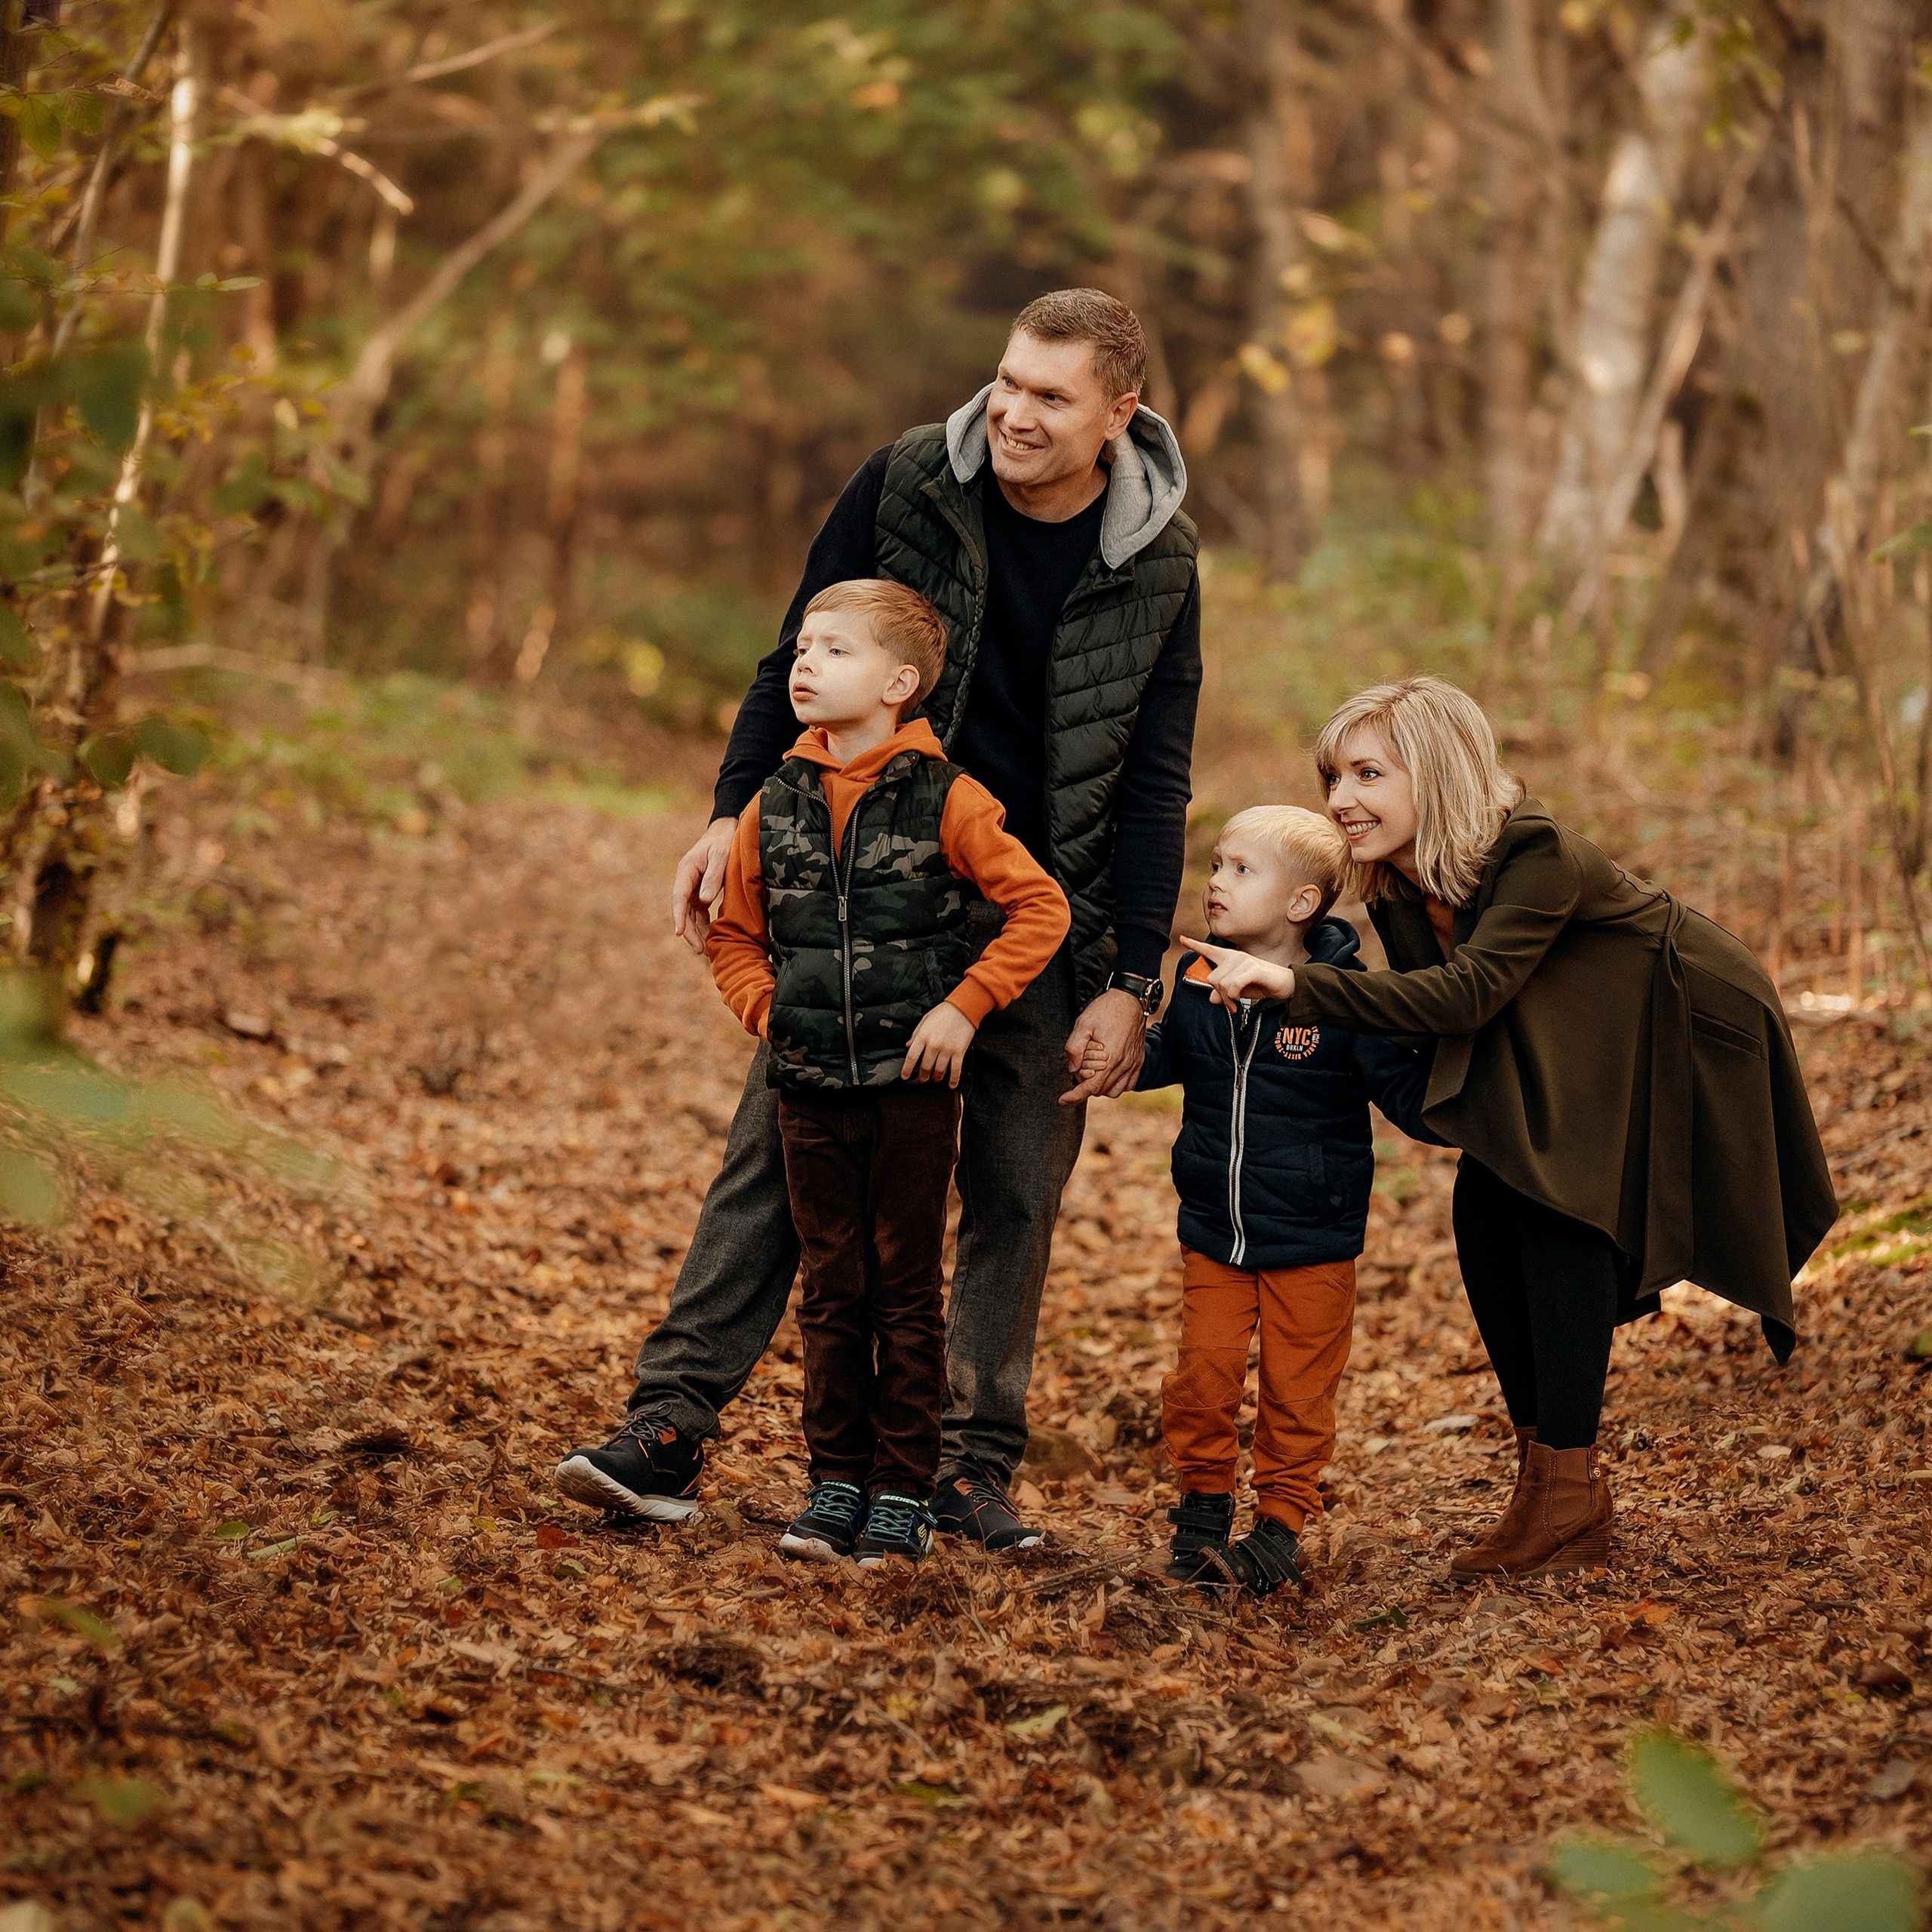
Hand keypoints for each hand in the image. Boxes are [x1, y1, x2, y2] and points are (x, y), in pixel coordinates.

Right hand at [671, 815, 738, 951]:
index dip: (678, 916)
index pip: (679, 897)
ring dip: (696, 931)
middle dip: (689, 931)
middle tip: (699, 950)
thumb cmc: (724, 841)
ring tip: (705, 951)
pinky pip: (699, 912)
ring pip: (690, 914)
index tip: (679, 933)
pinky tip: (710, 937)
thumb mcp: (721, 856)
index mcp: (687, 870)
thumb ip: (713, 877)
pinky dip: (704, 924)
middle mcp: (686, 880)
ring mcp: (693, 887)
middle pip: (683, 910)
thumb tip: (704, 901)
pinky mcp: (701, 891)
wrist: (727, 830)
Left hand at [902, 1001, 976, 1087]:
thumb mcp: (925, 1020)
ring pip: (939, 1070)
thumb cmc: (943, 1012)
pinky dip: (953, 1079)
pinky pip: (955, 1069)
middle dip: (923, 1075)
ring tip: (935, 1079)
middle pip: (925, 1066)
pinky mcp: (959, 1051)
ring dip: (936, 1077)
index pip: (911, 1057)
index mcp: (923, 1036)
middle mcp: (934, 1044)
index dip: (907, 1069)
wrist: (963, 1008)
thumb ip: (915, 1034)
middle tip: (923, 1078)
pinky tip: (951, 1084)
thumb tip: (908, 1045)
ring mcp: (947, 1049)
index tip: (905, 1076)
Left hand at [1059, 988, 1146, 1103]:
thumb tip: (1072, 1069)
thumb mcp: (1083, 1024)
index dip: (1074, 1096)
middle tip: (1079, 1067)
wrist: (1130, 998)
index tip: (1062, 1100)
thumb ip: (1074, 1048)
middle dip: (1085, 1085)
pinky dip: (1115, 1084)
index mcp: (1110, 1057)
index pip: (1090, 1087)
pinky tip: (1107, 1072)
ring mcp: (1133, 1064)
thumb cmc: (1105, 1010)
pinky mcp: (1139, 1061)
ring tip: (1092, 1071)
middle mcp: (1124, 1064)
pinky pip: (1127, 1084)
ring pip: (1114, 1091)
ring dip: (1100, 1087)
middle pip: (1100, 1090)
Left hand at [1178, 937, 1294, 1008]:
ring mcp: (1244, 961)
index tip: (1182, 938)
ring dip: (1227, 998)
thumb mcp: (1239, 991)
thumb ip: (1223, 993)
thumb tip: (1211, 998)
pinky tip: (1240, 999)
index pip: (1210, 950)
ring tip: (1236, 1003)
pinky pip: (1232, 985)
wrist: (1286, 985)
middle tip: (1229, 1004)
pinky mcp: (1253, 969)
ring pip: (1221, 984)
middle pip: (1212, 978)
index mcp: (1231, 958)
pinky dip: (1234, 996)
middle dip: (1219, 995)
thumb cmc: (1262, 985)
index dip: (1194, 945)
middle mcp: (1236, 956)